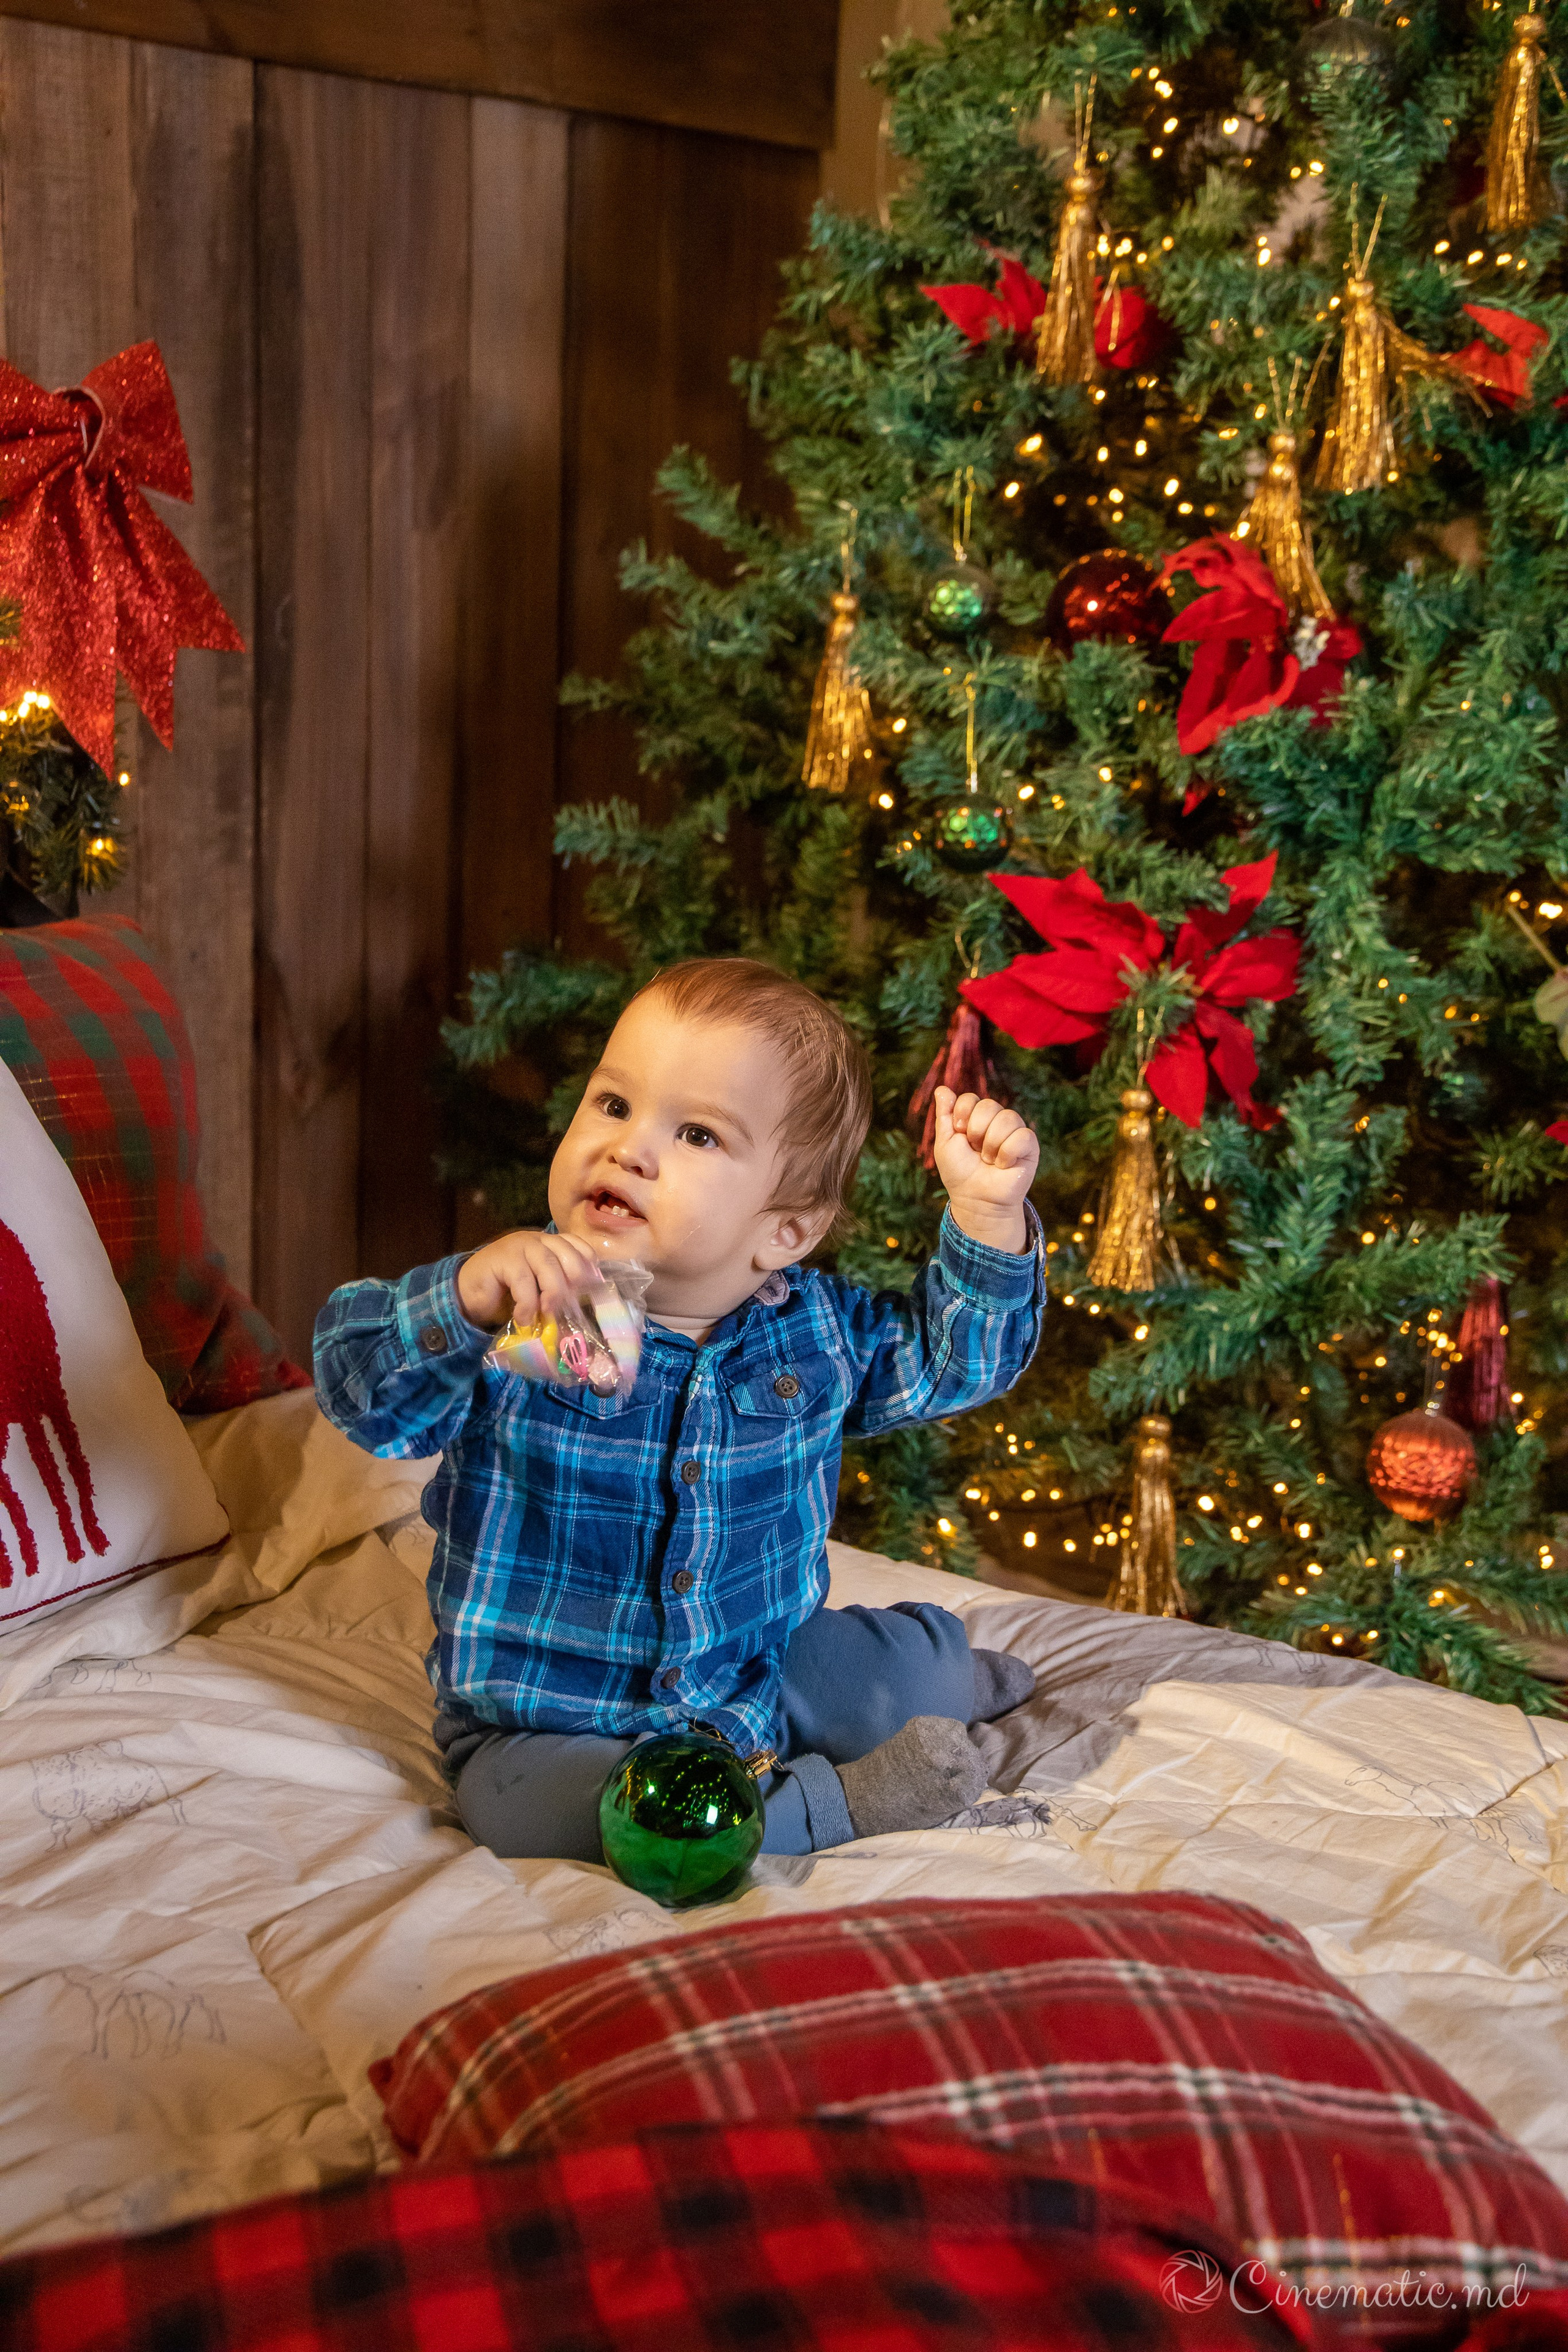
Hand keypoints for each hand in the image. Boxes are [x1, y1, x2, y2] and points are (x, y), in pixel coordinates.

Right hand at [456, 1229, 604, 1332]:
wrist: (469, 1292)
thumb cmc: (508, 1293)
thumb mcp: (539, 1289)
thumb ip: (558, 1288)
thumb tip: (583, 1304)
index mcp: (549, 1243)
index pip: (578, 1245)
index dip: (588, 1266)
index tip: (591, 1289)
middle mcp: (537, 1240)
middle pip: (567, 1255)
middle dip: (573, 1281)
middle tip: (569, 1304)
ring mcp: (519, 1246)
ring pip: (547, 1265)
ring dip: (553, 1293)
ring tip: (548, 1313)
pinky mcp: (501, 1258)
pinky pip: (523, 1280)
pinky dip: (528, 1303)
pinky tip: (524, 1318)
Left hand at [932, 1088, 1038, 1253]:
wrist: (976, 1199)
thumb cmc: (960, 1173)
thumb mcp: (945, 1143)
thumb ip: (944, 1116)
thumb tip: (941, 1088)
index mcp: (976, 1118)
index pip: (970, 1098)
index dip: (962, 1114)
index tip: (959, 1133)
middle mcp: (996, 1121)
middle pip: (988, 1105)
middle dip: (976, 1130)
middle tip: (975, 1150)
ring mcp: (1014, 1132)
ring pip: (1007, 1117)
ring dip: (991, 1144)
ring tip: (989, 1160)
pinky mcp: (1029, 1146)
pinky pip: (1022, 1135)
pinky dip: (1008, 1153)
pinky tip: (1004, 1165)